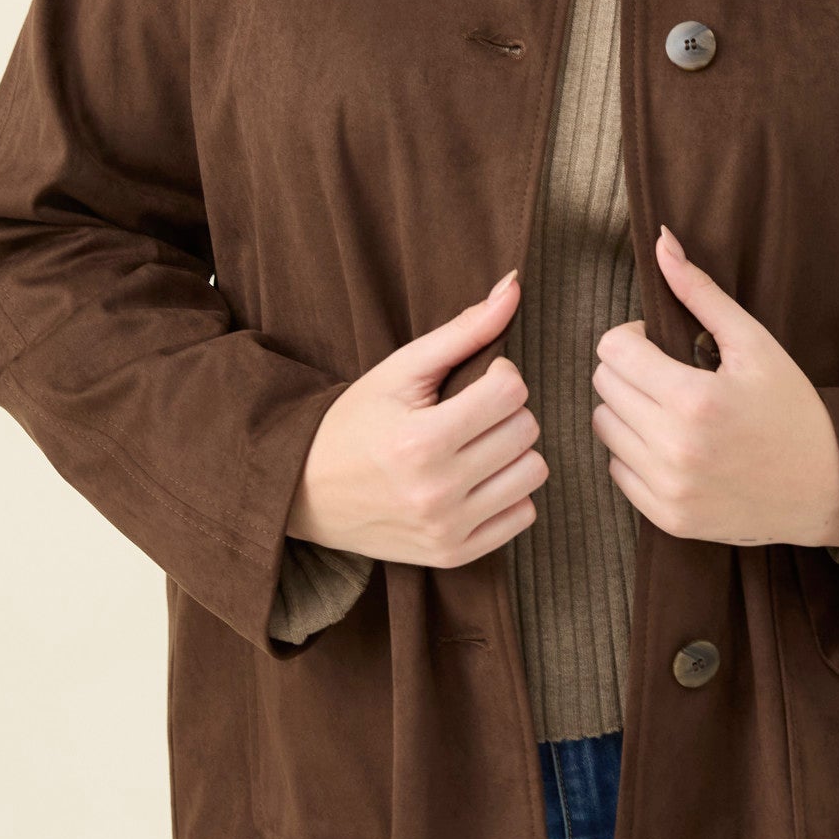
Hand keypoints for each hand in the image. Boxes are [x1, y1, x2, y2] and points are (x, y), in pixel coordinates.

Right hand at [287, 271, 546, 565]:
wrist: (304, 491)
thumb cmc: (355, 423)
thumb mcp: (400, 371)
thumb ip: (463, 329)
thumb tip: (515, 284)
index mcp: (421, 440)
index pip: (511, 392)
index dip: (499, 376)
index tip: (473, 381)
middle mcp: (436, 491)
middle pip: (526, 430)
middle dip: (505, 412)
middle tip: (469, 413)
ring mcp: (447, 529)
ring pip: (534, 473)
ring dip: (513, 452)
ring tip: (475, 446)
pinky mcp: (453, 554)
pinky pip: (522, 515)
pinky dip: (509, 493)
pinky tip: (476, 480)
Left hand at [591, 225, 838, 547]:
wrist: (829, 487)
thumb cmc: (793, 408)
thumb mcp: (755, 343)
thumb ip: (701, 292)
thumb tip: (661, 242)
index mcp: (693, 400)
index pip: (612, 351)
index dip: (633, 338)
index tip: (661, 345)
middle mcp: (674, 449)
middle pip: (603, 386)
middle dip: (629, 371)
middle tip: (668, 375)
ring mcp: (668, 489)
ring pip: (603, 427)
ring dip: (627, 411)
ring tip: (670, 409)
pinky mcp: (667, 518)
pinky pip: (616, 470)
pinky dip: (634, 453)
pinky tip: (673, 446)